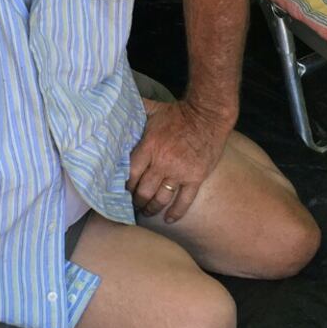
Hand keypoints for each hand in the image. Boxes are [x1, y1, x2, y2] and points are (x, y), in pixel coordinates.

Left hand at [128, 98, 230, 223]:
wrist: (208, 116)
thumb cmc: (179, 113)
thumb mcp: (153, 109)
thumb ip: (135, 111)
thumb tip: (118, 108)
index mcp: (149, 146)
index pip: (131, 174)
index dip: (124, 186)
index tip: (120, 191)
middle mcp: (162, 162)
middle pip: (143, 190)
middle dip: (135, 201)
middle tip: (131, 205)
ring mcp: (179, 172)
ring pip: (161, 198)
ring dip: (151, 208)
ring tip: (145, 212)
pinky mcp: (195, 178)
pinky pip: (184, 200)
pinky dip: (176, 212)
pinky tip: (168, 219)